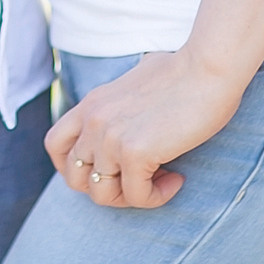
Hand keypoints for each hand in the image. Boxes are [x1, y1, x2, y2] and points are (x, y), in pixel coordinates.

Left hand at [43, 48, 243, 210]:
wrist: (208, 66)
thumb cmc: (185, 71)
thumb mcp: (138, 81)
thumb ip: (125, 101)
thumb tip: (135, 114)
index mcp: (91, 104)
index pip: (55, 145)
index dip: (74, 168)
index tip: (108, 170)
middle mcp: (93, 120)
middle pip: (75, 178)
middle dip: (106, 188)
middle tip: (138, 180)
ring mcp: (110, 137)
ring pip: (102, 194)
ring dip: (132, 196)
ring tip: (160, 179)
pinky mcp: (134, 152)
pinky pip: (137, 196)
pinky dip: (158, 196)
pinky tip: (177, 179)